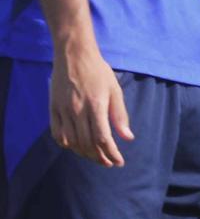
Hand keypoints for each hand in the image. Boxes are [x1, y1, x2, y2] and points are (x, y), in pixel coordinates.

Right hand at [50, 47, 133, 165]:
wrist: (74, 55)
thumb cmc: (98, 72)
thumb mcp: (115, 90)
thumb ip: (120, 115)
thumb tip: (127, 137)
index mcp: (96, 106)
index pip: (102, 138)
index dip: (111, 153)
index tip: (118, 162)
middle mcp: (78, 110)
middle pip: (87, 143)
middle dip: (99, 157)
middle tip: (109, 163)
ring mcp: (63, 110)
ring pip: (72, 141)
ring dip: (84, 153)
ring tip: (95, 157)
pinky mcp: (53, 109)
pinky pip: (57, 133)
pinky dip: (66, 144)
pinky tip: (75, 147)